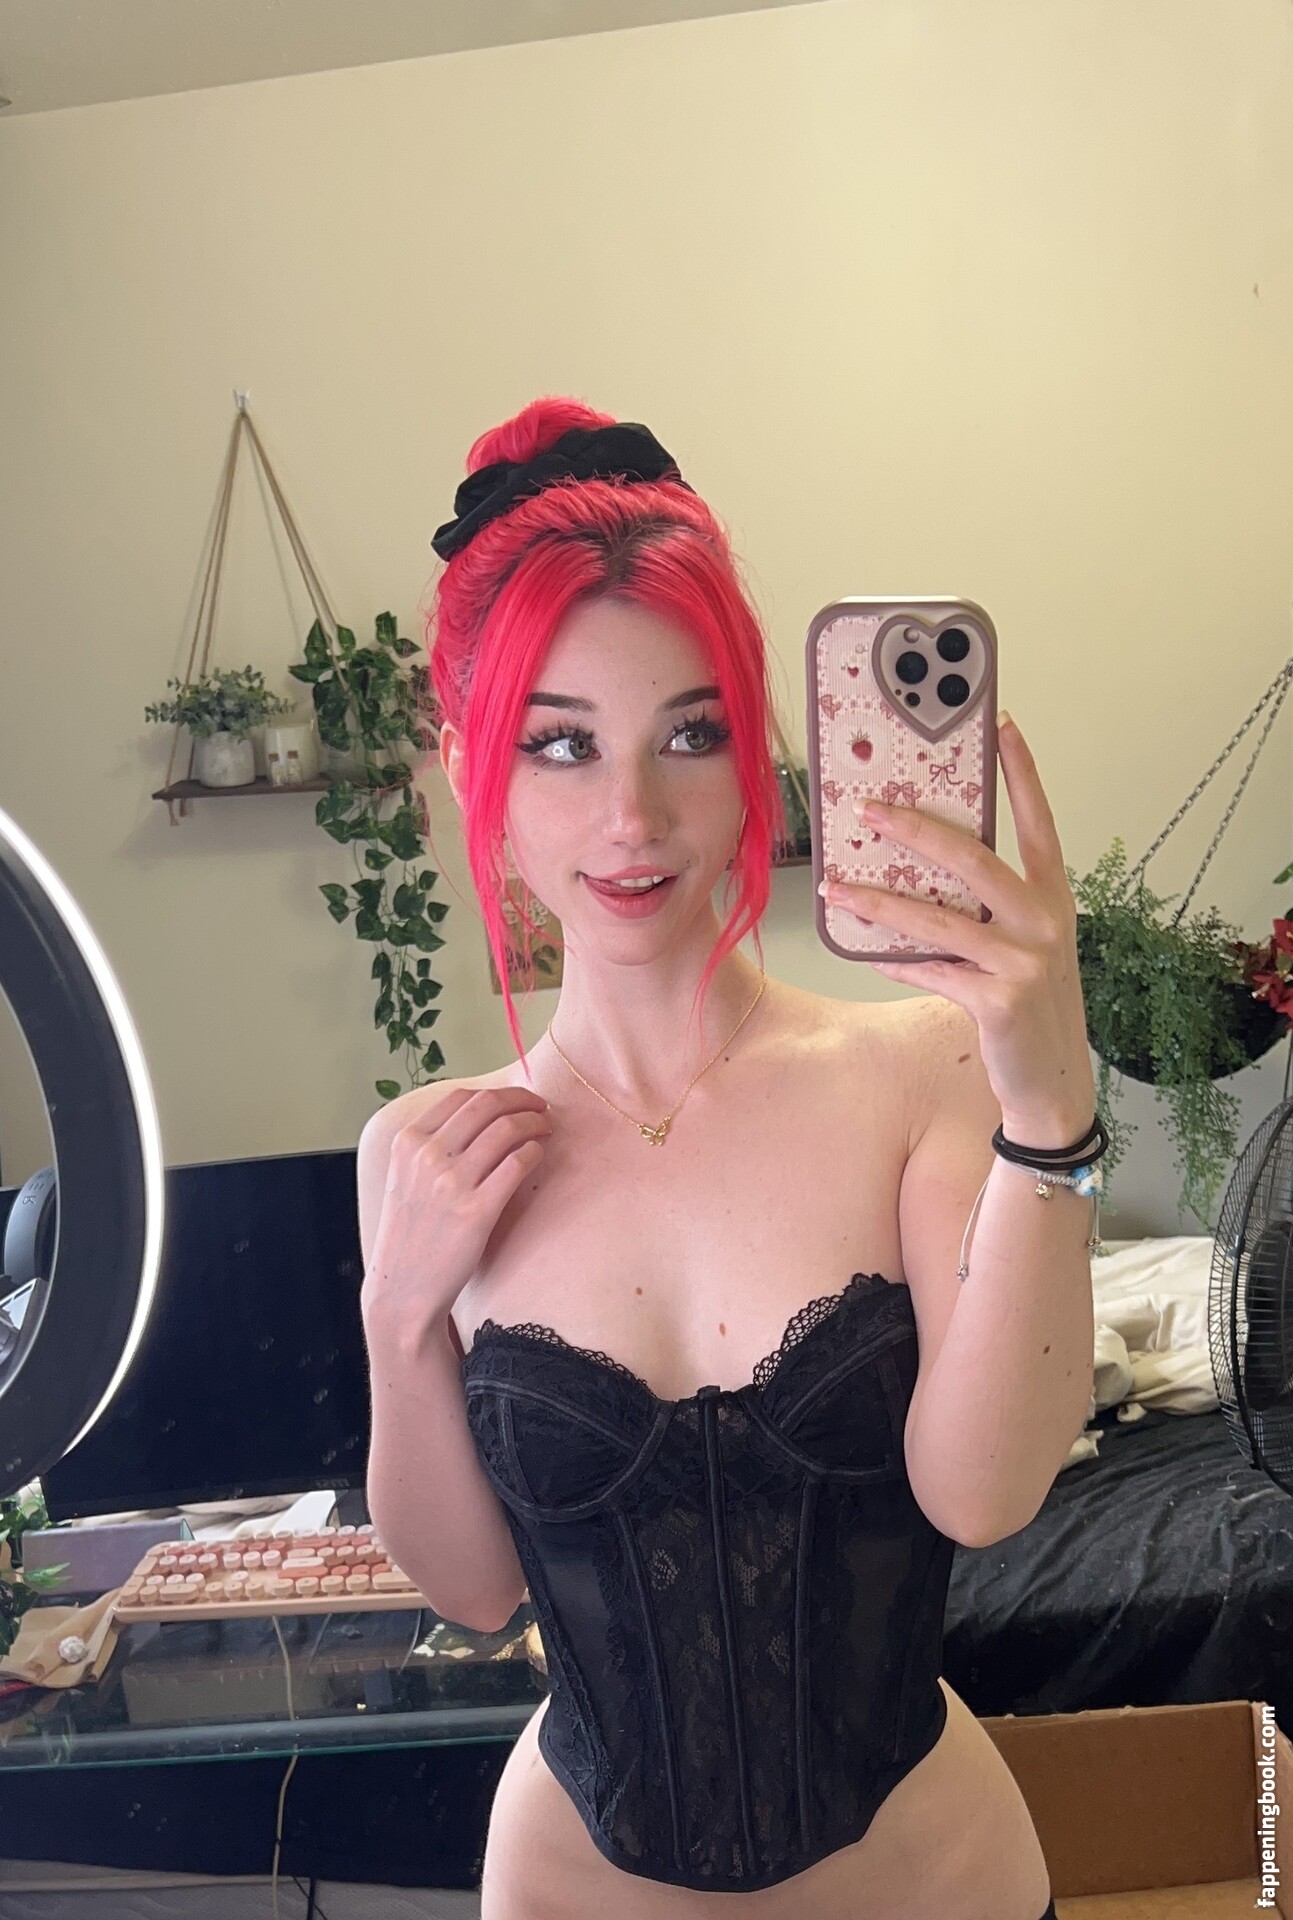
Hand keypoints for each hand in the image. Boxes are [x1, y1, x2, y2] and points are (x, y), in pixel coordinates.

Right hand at [360, 1087, 552, 1337]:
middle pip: (487, 1105)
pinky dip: (535, 1151)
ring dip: (534, 1123)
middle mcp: (427, 1156)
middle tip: (541, 1107)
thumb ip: (432, 1145)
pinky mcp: (477, 1210)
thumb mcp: (405, 1178)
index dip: (496, 1093)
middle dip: (521, 1099)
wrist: (404, 1288)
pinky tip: (538, 1155)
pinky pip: (518, 1163)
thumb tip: (481, 1116)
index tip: (516, 1099)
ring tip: (545, 1129)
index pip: (460, 1097)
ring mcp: (451, 1182)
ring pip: (507, 1129)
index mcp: (407, 1143)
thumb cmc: (411, 1233)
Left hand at [819, 712, 1094, 1143]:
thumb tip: (914, 872)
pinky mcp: (999, 1000)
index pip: (1039, 822)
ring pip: (938, 919)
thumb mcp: (1024, 946)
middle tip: (869, 808)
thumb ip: (988, 908)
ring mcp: (1024, 961)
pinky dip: (898, 961)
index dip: (1022, 772)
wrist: (1053, 1083)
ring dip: (880, 902)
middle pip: (973, 859)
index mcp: (1053, 897)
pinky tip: (870, 954)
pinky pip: (932, 970)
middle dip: (916, 829)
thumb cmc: (1031, 1004)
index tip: (1001, 724)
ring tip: (836, 886)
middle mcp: (1044, 921)